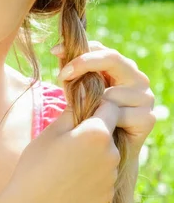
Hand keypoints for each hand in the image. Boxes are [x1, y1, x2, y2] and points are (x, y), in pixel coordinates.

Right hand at [1, 98, 121, 202]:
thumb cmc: (36, 163)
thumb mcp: (52, 130)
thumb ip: (75, 110)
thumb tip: (87, 94)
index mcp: (98, 133)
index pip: (110, 106)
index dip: (95, 106)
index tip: (79, 115)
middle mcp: (112, 153)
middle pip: (110, 131)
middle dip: (95, 131)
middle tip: (68, 142)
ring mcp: (111, 175)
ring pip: (108, 153)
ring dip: (95, 152)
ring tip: (68, 163)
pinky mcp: (108, 192)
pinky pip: (104, 174)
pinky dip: (93, 173)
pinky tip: (72, 179)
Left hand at [51, 40, 156, 160]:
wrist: (101, 155)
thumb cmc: (87, 120)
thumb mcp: (77, 92)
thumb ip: (71, 72)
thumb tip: (58, 50)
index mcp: (122, 68)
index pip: (102, 48)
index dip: (79, 49)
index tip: (55, 52)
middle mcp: (138, 79)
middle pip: (112, 58)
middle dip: (84, 64)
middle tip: (63, 74)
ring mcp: (145, 98)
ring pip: (111, 90)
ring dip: (91, 103)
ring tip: (81, 116)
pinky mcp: (148, 118)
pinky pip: (118, 114)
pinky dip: (104, 121)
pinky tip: (98, 129)